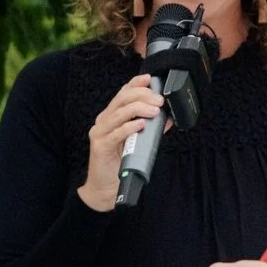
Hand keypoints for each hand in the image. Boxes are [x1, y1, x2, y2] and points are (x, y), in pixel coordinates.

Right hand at [78, 75, 163, 211]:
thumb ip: (149, 130)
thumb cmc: (119, 164)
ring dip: (138, 109)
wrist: (104, 188)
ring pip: (119, 113)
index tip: (149, 79)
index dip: (135, 83)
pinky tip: (141, 124)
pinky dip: (129, 127)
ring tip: (154, 110)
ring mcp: (100, 132)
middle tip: (158, 100)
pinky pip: (116, 133)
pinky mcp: (101, 146)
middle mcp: (103, 121)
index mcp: (111, 117)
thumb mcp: (136, 143)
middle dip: (142, 96)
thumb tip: (167, 119)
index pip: (122, 94)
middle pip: (121, 100)